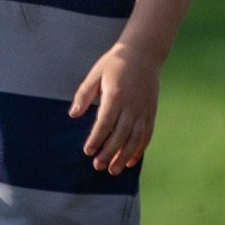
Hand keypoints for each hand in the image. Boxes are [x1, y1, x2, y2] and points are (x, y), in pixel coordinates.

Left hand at [70, 42, 161, 174]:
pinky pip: (146, 135)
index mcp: (116, 96)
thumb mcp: (95, 74)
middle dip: (108, 153)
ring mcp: (144, 111)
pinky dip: (139, 150)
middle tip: (98, 166)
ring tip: (113, 170)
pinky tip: (130, 161)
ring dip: (123, 156)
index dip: (96, 139)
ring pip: (135, 139)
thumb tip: (73, 114)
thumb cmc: (115, 63)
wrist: (143, 54)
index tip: (87, 151)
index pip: (105, 123)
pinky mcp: (151, 113)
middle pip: (120, 135)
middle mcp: (132, 106)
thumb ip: (84, 94)